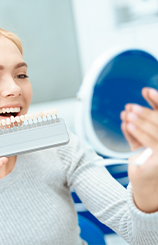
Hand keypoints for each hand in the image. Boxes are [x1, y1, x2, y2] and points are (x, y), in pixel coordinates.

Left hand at [120, 87, 157, 212]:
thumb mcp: (144, 143)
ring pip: (155, 131)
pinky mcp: (157, 162)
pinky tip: (126, 124)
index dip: (157, 100)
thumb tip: (130, 109)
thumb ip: (142, 127)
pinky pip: (146, 143)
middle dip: (144, 113)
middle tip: (131, 107)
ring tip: (126, 114)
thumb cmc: (147, 164)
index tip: (146, 91)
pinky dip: (135, 132)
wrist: (149, 190)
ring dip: (138, 120)